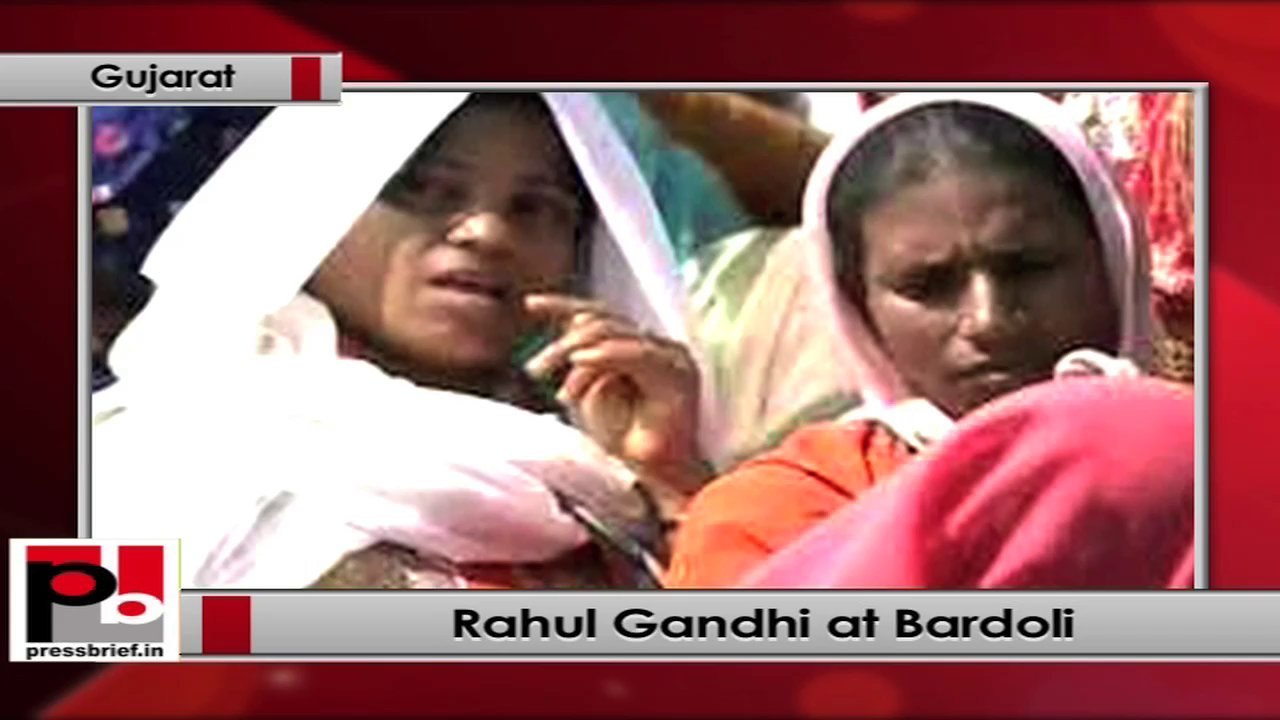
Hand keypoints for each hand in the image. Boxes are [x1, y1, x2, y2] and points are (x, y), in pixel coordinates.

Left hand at [523, 293, 704, 496]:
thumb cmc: (624, 440)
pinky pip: (637, 353)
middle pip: (602, 321)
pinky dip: (608, 354)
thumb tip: (569, 339)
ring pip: (614, 333)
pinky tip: (583, 359)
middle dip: (562, 343)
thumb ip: (582, 365)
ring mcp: (669, 356)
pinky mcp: (677, 372)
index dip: (563, 306)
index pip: (598, 315)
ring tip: (558, 382)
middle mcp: (655, 345)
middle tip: (535, 370)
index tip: (530, 305)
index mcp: (636, 346)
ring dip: (578, 352)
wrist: (655, 476)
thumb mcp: (589, 394)